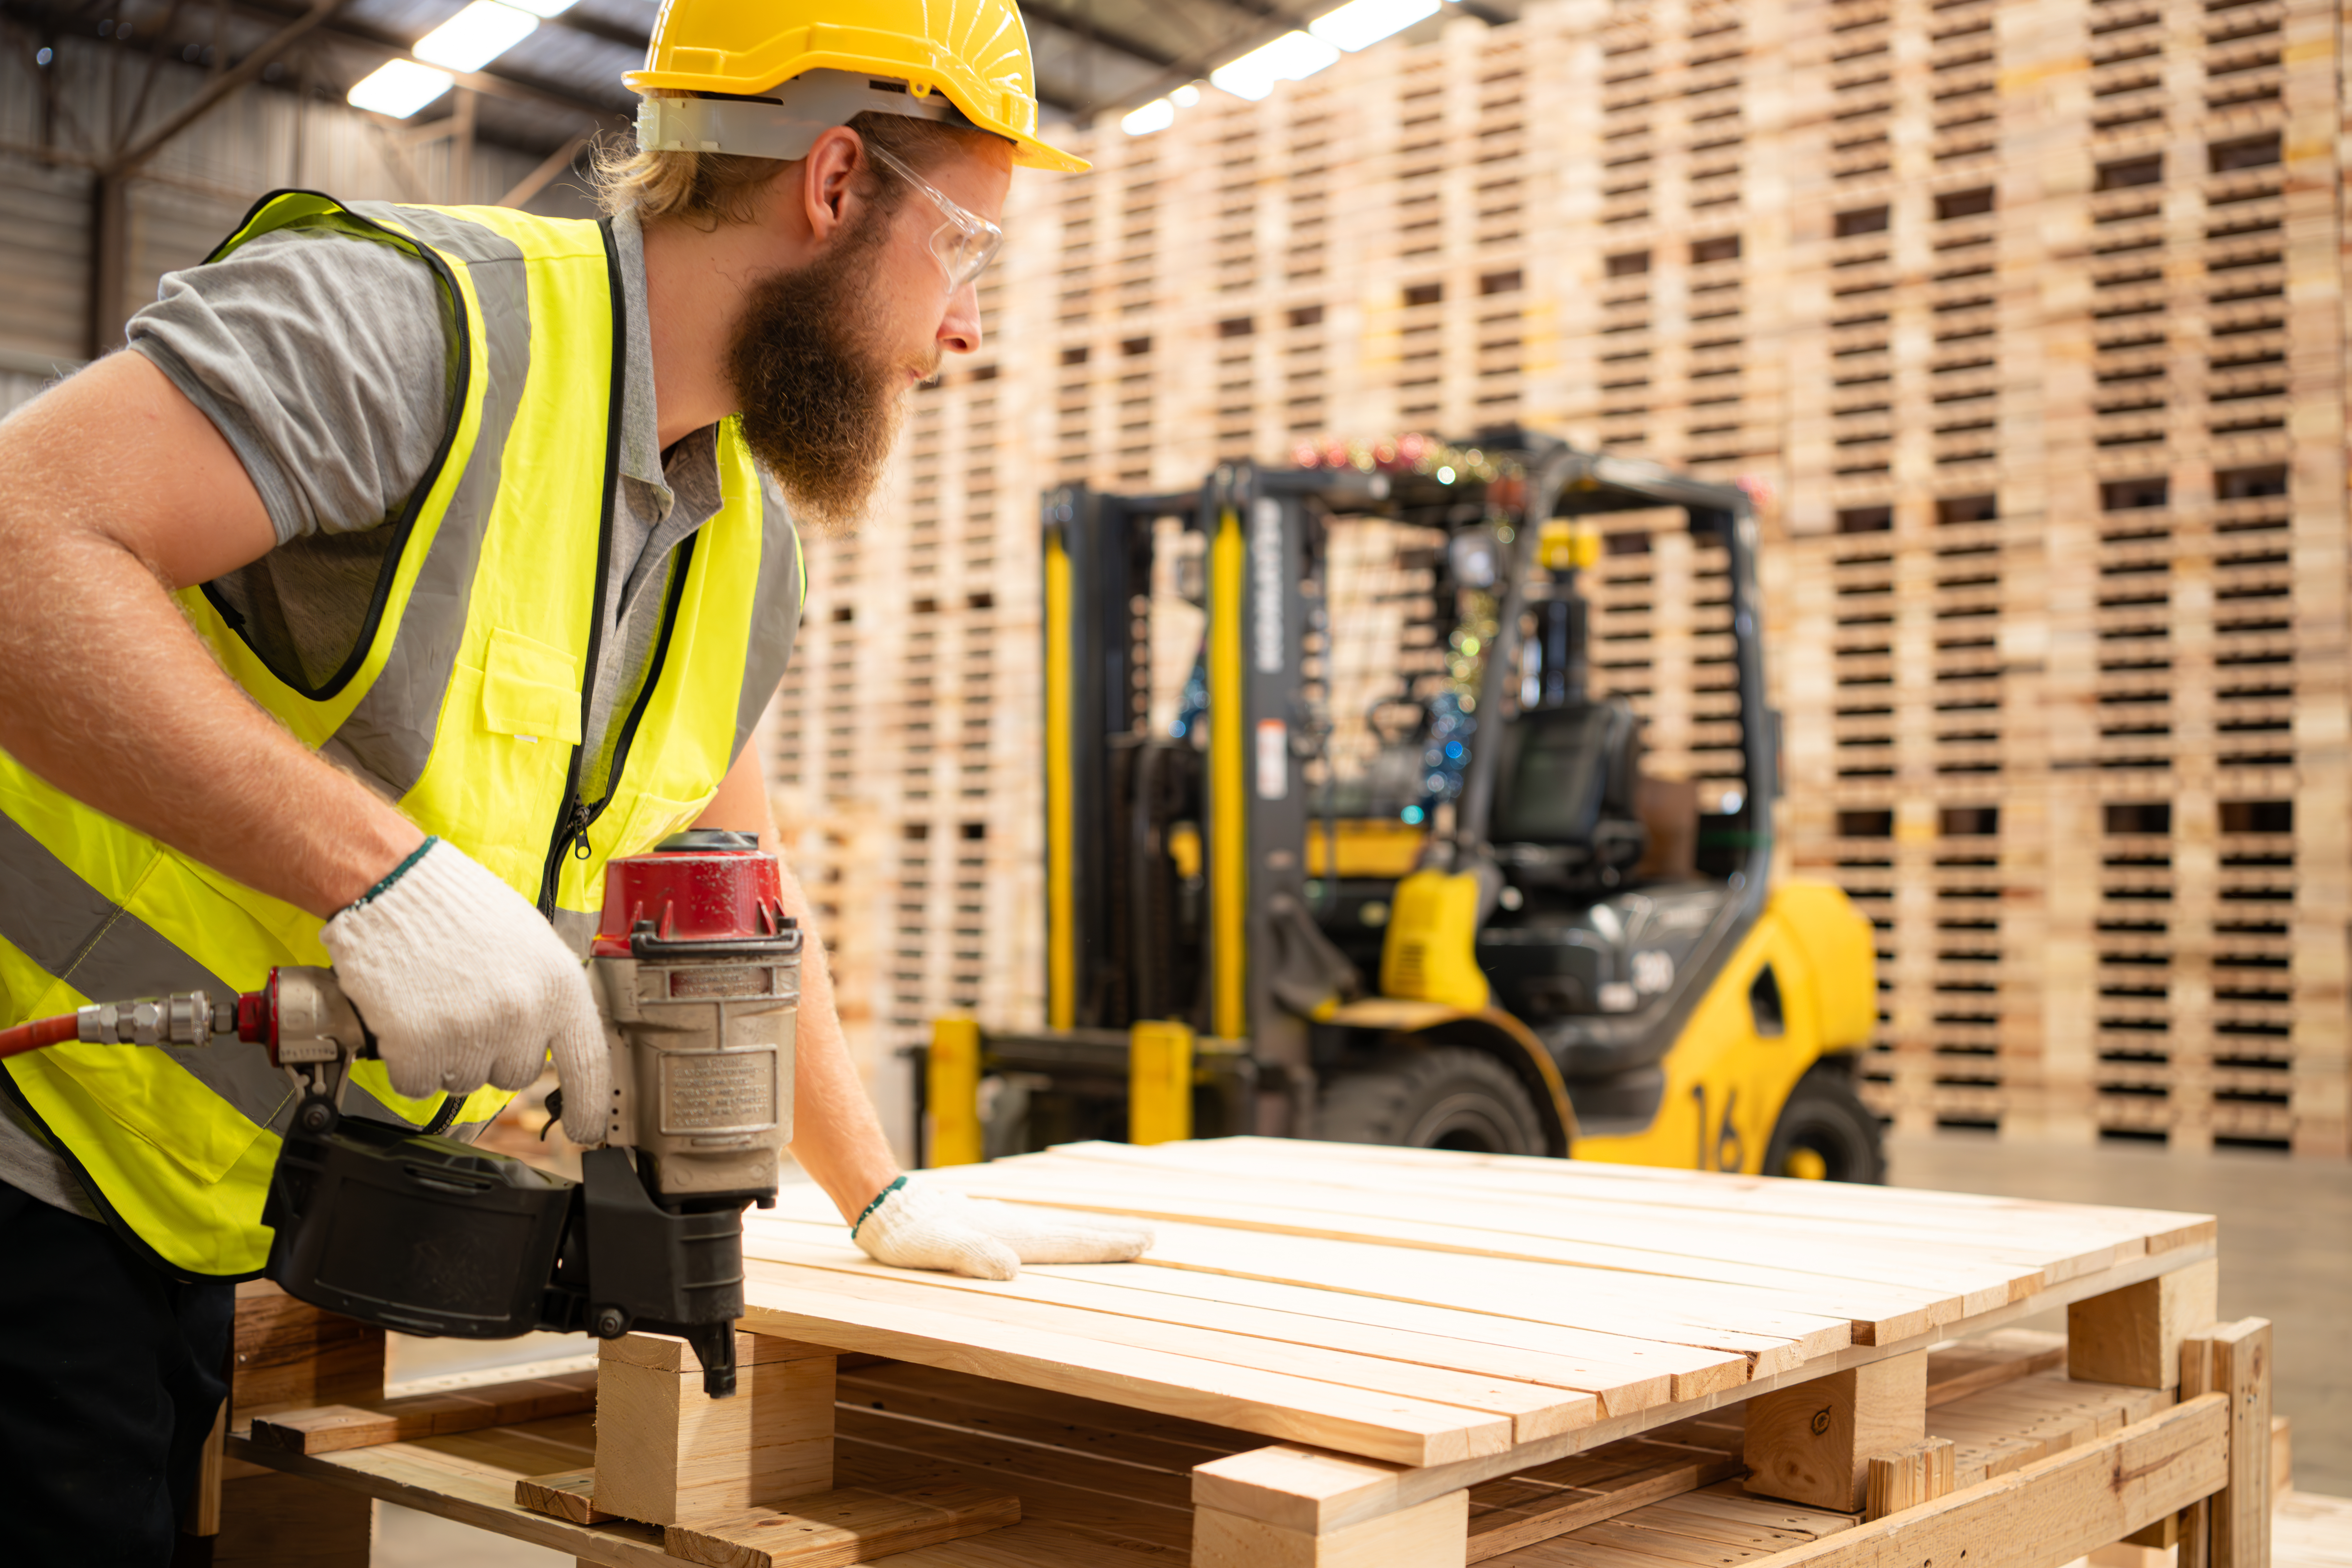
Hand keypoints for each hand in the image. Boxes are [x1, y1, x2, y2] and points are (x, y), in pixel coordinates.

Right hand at [319, 837, 609, 1143]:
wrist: (394, 885)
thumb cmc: (460, 908)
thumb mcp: (530, 945)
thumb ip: (546, 996)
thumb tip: (552, 1043)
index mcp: (559, 986)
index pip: (588, 1064)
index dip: (588, 1107)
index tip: (585, 1133)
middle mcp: (523, 1015)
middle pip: (512, 1074)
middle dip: (488, 1050)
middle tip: (465, 1004)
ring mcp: (472, 1032)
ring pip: (462, 1080)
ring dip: (445, 1053)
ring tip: (435, 1000)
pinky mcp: (419, 1045)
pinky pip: (417, 1083)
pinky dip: (406, 1061)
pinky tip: (406, 1017)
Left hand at [851, 1177, 1153, 1280]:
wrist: (887, 1207)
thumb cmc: (910, 1238)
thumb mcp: (938, 1250)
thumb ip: (973, 1257)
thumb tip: (1012, 1269)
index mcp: (1011, 1236)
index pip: (1070, 1242)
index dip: (1108, 1245)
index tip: (1144, 1242)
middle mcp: (1014, 1226)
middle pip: (1073, 1232)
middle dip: (1111, 1236)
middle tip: (1150, 1237)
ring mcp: (1003, 1223)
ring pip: (1057, 1229)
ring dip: (1089, 1234)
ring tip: (1117, 1238)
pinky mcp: (989, 1224)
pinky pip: (1037, 1231)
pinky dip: (1060, 1234)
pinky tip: (1058, 1238)